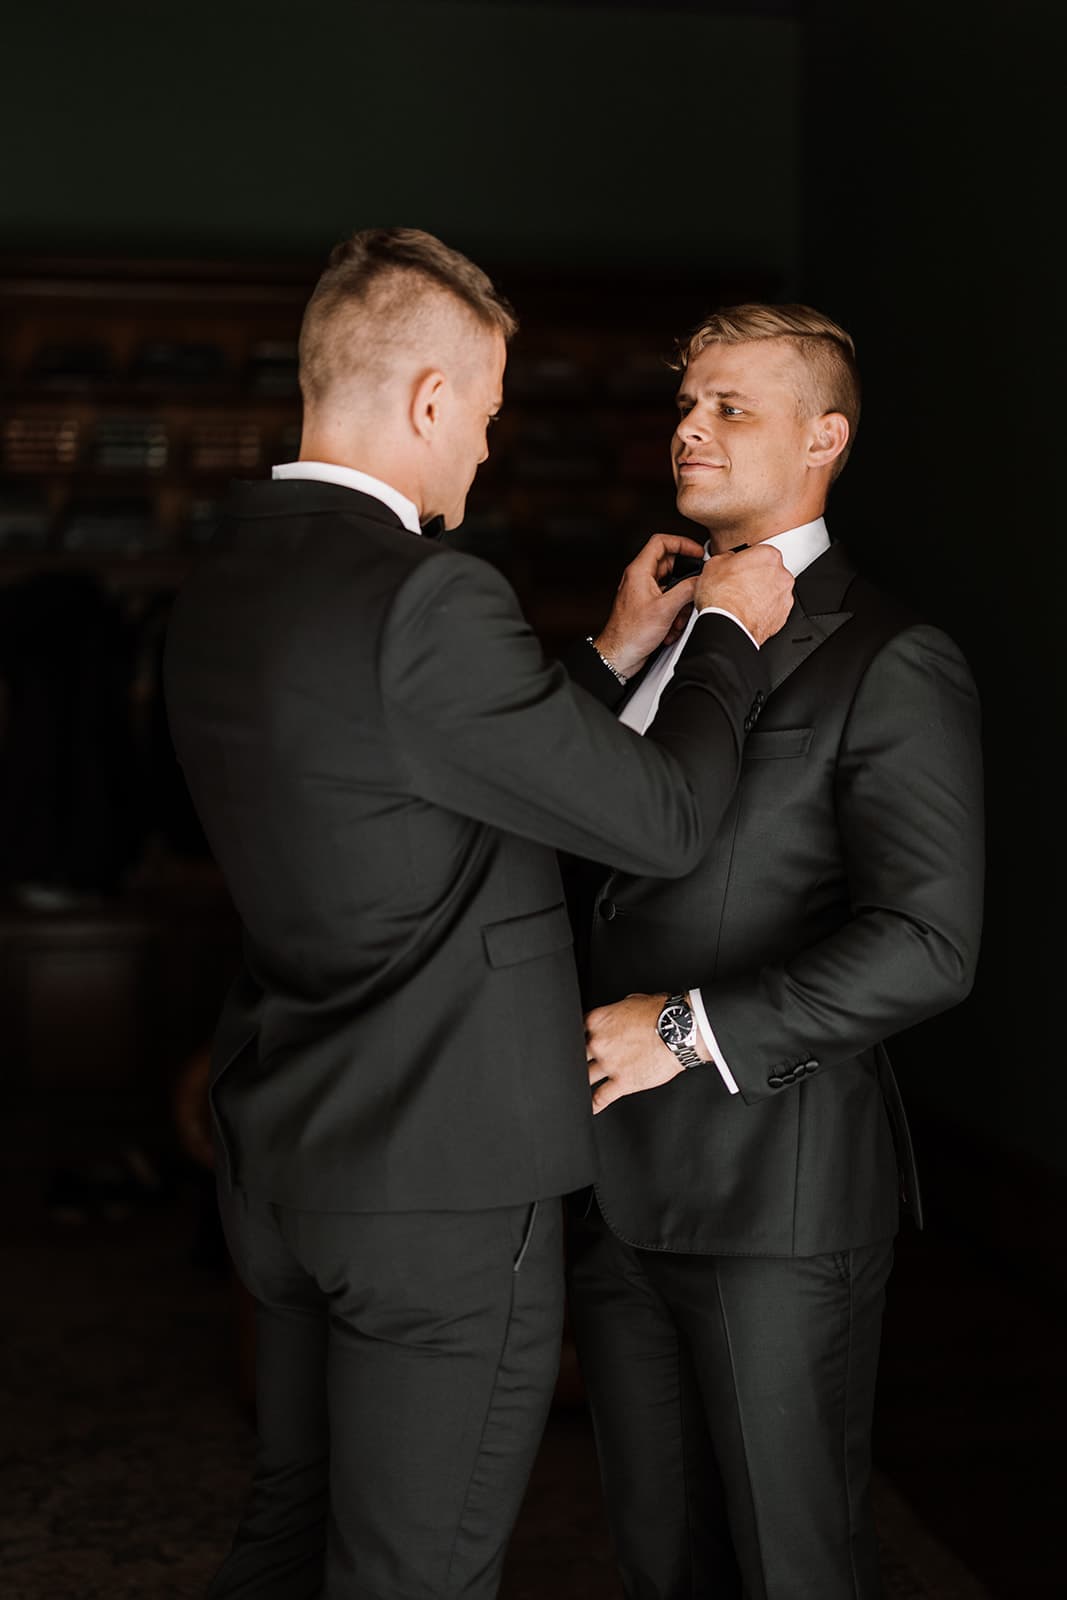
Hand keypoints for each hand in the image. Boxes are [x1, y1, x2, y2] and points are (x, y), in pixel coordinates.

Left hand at [585, 992, 682, 1113]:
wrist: (680, 1031)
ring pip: (585, 1077)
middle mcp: (599, 1042)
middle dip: (577, 1059)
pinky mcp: (623, 1082)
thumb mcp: (633, 1000)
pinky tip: (590, 1106)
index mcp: (598, 1020)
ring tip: (579, 1085)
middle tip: (576, 1064)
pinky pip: (601, 1097)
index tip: (578, 1043)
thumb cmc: (661, 1013)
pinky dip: (593, 1104)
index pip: (576, 1030)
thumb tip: (617, 1016)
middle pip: (576, 1054)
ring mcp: (609, 1064)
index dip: (578, 1038)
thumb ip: (617, 1011)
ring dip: (582, 1081)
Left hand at [594, 533, 706, 678]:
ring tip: (678, 619)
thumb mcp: (665, 609)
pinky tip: (671, 629)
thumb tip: (701, 579)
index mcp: (639, 571)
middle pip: (670, 566)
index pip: (661, 542)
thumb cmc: (630, 633)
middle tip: (694, 590)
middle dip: (684, 581)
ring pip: (671, 587)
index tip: (697, 551)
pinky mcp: (647, 608)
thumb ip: (686, 590)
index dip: (682, 543)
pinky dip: (673, 614)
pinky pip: (667, 603)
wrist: (618, 656)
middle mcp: (640, 579)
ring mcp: (643, 593)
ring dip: (680, 603)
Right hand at [695, 544, 794, 645]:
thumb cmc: (722, 597)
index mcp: (768, 555)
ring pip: (773, 591)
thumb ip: (727, 557)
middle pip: (769, 571)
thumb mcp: (713, 564)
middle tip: (738, 585)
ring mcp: (784, 597)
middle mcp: (781, 575)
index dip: (746, 561)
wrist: (727, 625)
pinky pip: (773, 609)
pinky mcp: (782, 616)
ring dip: (760, 594)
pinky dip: (763, 611)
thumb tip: (727, 560)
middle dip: (756, 577)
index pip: (760, 552)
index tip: (739, 568)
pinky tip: (747, 612)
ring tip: (741, 601)